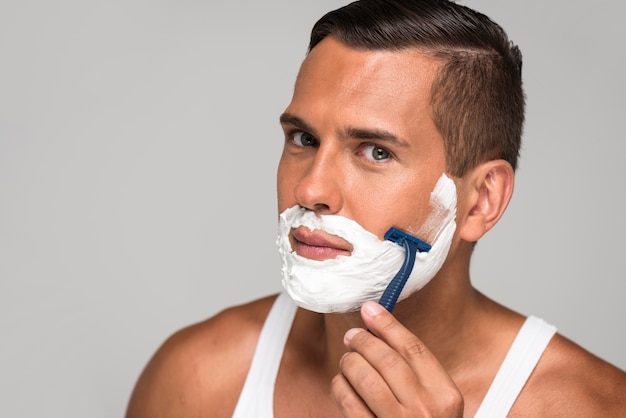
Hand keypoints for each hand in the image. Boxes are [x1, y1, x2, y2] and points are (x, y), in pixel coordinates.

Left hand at [331, 301, 462, 416]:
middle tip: (352, 335)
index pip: (412, 348)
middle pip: (386, 359)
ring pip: (364, 378)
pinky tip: (341, 383)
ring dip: (350, 362)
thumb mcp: (437, 401)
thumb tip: (379, 326)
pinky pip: (349, 403)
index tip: (369, 309)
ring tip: (348, 359)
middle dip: (363, 340)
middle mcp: (425, 411)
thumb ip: (416, 370)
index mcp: (446, 396)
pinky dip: (340, 387)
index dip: (387, 324)